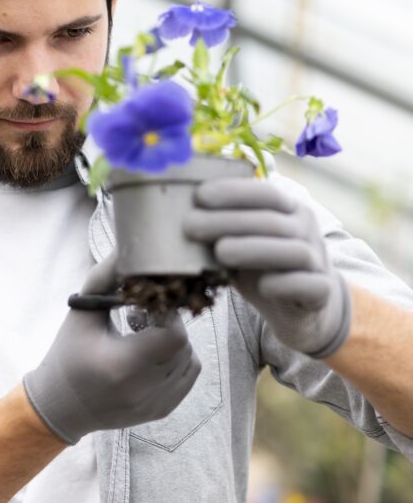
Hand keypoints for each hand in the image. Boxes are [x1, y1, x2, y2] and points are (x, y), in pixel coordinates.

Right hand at [23, 254, 200, 444]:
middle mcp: (143, 391)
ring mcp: (157, 404)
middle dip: (168, 323)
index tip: (145, 306)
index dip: (167, 314)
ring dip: (173, 340)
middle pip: (183, 345)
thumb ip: (104, 277)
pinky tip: (151, 354)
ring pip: (190, 358)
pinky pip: (189, 374)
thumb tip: (127, 248)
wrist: (61, 408)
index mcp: (122, 367)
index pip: (173, 335)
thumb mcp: (81, 314)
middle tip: (141, 317)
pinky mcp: (164, 410)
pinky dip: (178, 358)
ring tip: (142, 336)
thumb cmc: (68, 356)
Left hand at [183, 177, 351, 357]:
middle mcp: (307, 230)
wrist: (305, 310)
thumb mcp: (245, 247)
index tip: (198, 195)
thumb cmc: (268, 271)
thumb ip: (224, 233)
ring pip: (292, 250)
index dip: (233, 191)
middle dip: (227, 221)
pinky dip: (286, 283)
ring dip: (254, 249)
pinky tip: (264, 286)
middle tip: (190, 226)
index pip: (266, 193)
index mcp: (289, 211)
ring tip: (220, 252)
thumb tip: (181, 219)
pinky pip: (308, 284)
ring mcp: (318, 260)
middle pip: (271, 221)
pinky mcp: (321, 292)